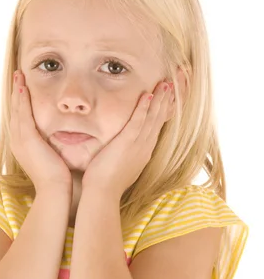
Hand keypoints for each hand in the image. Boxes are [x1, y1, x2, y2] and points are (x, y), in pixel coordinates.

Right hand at [10, 71, 72, 192]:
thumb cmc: (59, 179)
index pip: (21, 119)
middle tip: (18, 76)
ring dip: (17, 91)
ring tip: (19, 75)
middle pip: (15, 111)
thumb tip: (65, 140)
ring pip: (17, 109)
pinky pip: (23, 113)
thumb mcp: (55, 159)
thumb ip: (55, 148)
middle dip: (16, 93)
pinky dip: (22, 99)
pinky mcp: (27, 139)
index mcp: (24, 146)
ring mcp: (20, 140)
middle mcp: (18, 141)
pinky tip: (24, 86)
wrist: (55, 191)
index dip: (21, 103)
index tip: (24, 88)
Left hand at [82, 81, 174, 198]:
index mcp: (144, 153)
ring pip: (152, 118)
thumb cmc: (107, 184)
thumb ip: (125, 157)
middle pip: (159, 120)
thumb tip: (123, 153)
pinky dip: (144, 108)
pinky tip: (148, 95)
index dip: (164, 112)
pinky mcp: (127, 143)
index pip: (157, 127)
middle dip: (167, 101)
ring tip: (166, 84)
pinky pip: (138, 121)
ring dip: (159, 100)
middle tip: (174, 85)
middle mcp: (145, 147)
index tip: (170, 99)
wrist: (103, 194)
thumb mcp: (121, 168)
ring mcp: (138, 145)